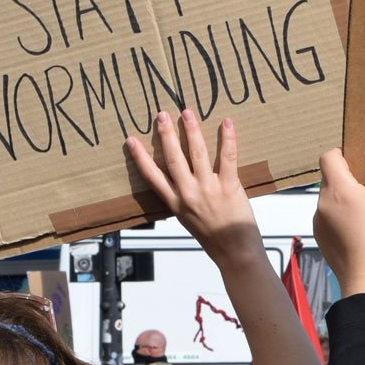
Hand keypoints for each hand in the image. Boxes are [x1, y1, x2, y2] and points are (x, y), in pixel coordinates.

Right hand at [127, 111, 258, 262]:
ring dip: (191, 131)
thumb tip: (179, 180)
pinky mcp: (229, 187)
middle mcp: (188, 194)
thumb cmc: (213, 236)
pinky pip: (227, 158)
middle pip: (173, 159)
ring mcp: (208, 189)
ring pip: (197, 154)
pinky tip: (226, 123)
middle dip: (166, 135)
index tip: (131, 140)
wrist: (234, 251)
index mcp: (175, 203)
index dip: (140, 157)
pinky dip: (227, 139)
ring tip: (187, 113)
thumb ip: (182, 199)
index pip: (152, 177)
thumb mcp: (188, 219)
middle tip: (161, 115)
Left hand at [315, 147, 364, 298]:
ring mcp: (317, 220)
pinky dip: (339, 215)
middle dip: (348, 178)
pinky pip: (327, 215)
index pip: (328, 157)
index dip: (342, 155)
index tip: (359, 162)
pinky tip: (358, 229)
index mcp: (339, 189)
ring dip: (344, 198)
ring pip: (329, 197)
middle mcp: (322, 202)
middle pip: (329, 177)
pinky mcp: (319, 235)